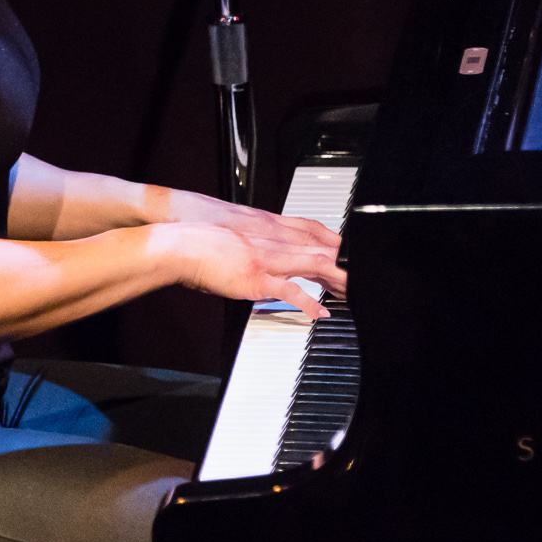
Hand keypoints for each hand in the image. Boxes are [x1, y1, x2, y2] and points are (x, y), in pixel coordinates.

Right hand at [153, 222, 344, 318]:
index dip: (335, 243)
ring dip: (338, 278)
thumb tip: (265, 251)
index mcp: (270, 227)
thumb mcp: (237, 232)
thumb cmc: (203, 239)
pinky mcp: (257, 278)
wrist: (181, 243)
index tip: (348, 254)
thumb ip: (256, 240)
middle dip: (346, 261)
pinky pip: (289, 291)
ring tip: (353, 292)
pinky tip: (321, 313)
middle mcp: (274, 240)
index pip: (314, 231)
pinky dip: (309, 303)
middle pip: (322, 247)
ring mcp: (268, 258)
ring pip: (315, 263)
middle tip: (360, 277)